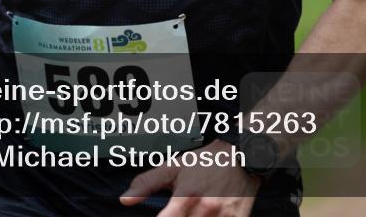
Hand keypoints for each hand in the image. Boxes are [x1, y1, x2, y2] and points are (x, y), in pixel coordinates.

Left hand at [119, 140, 259, 215]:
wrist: (241, 155)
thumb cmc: (204, 162)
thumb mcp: (174, 167)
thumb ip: (147, 184)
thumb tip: (124, 200)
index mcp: (186, 195)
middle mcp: (205, 208)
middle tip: (182, 212)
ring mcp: (223, 216)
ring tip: (194, 212)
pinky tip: (208, 216)